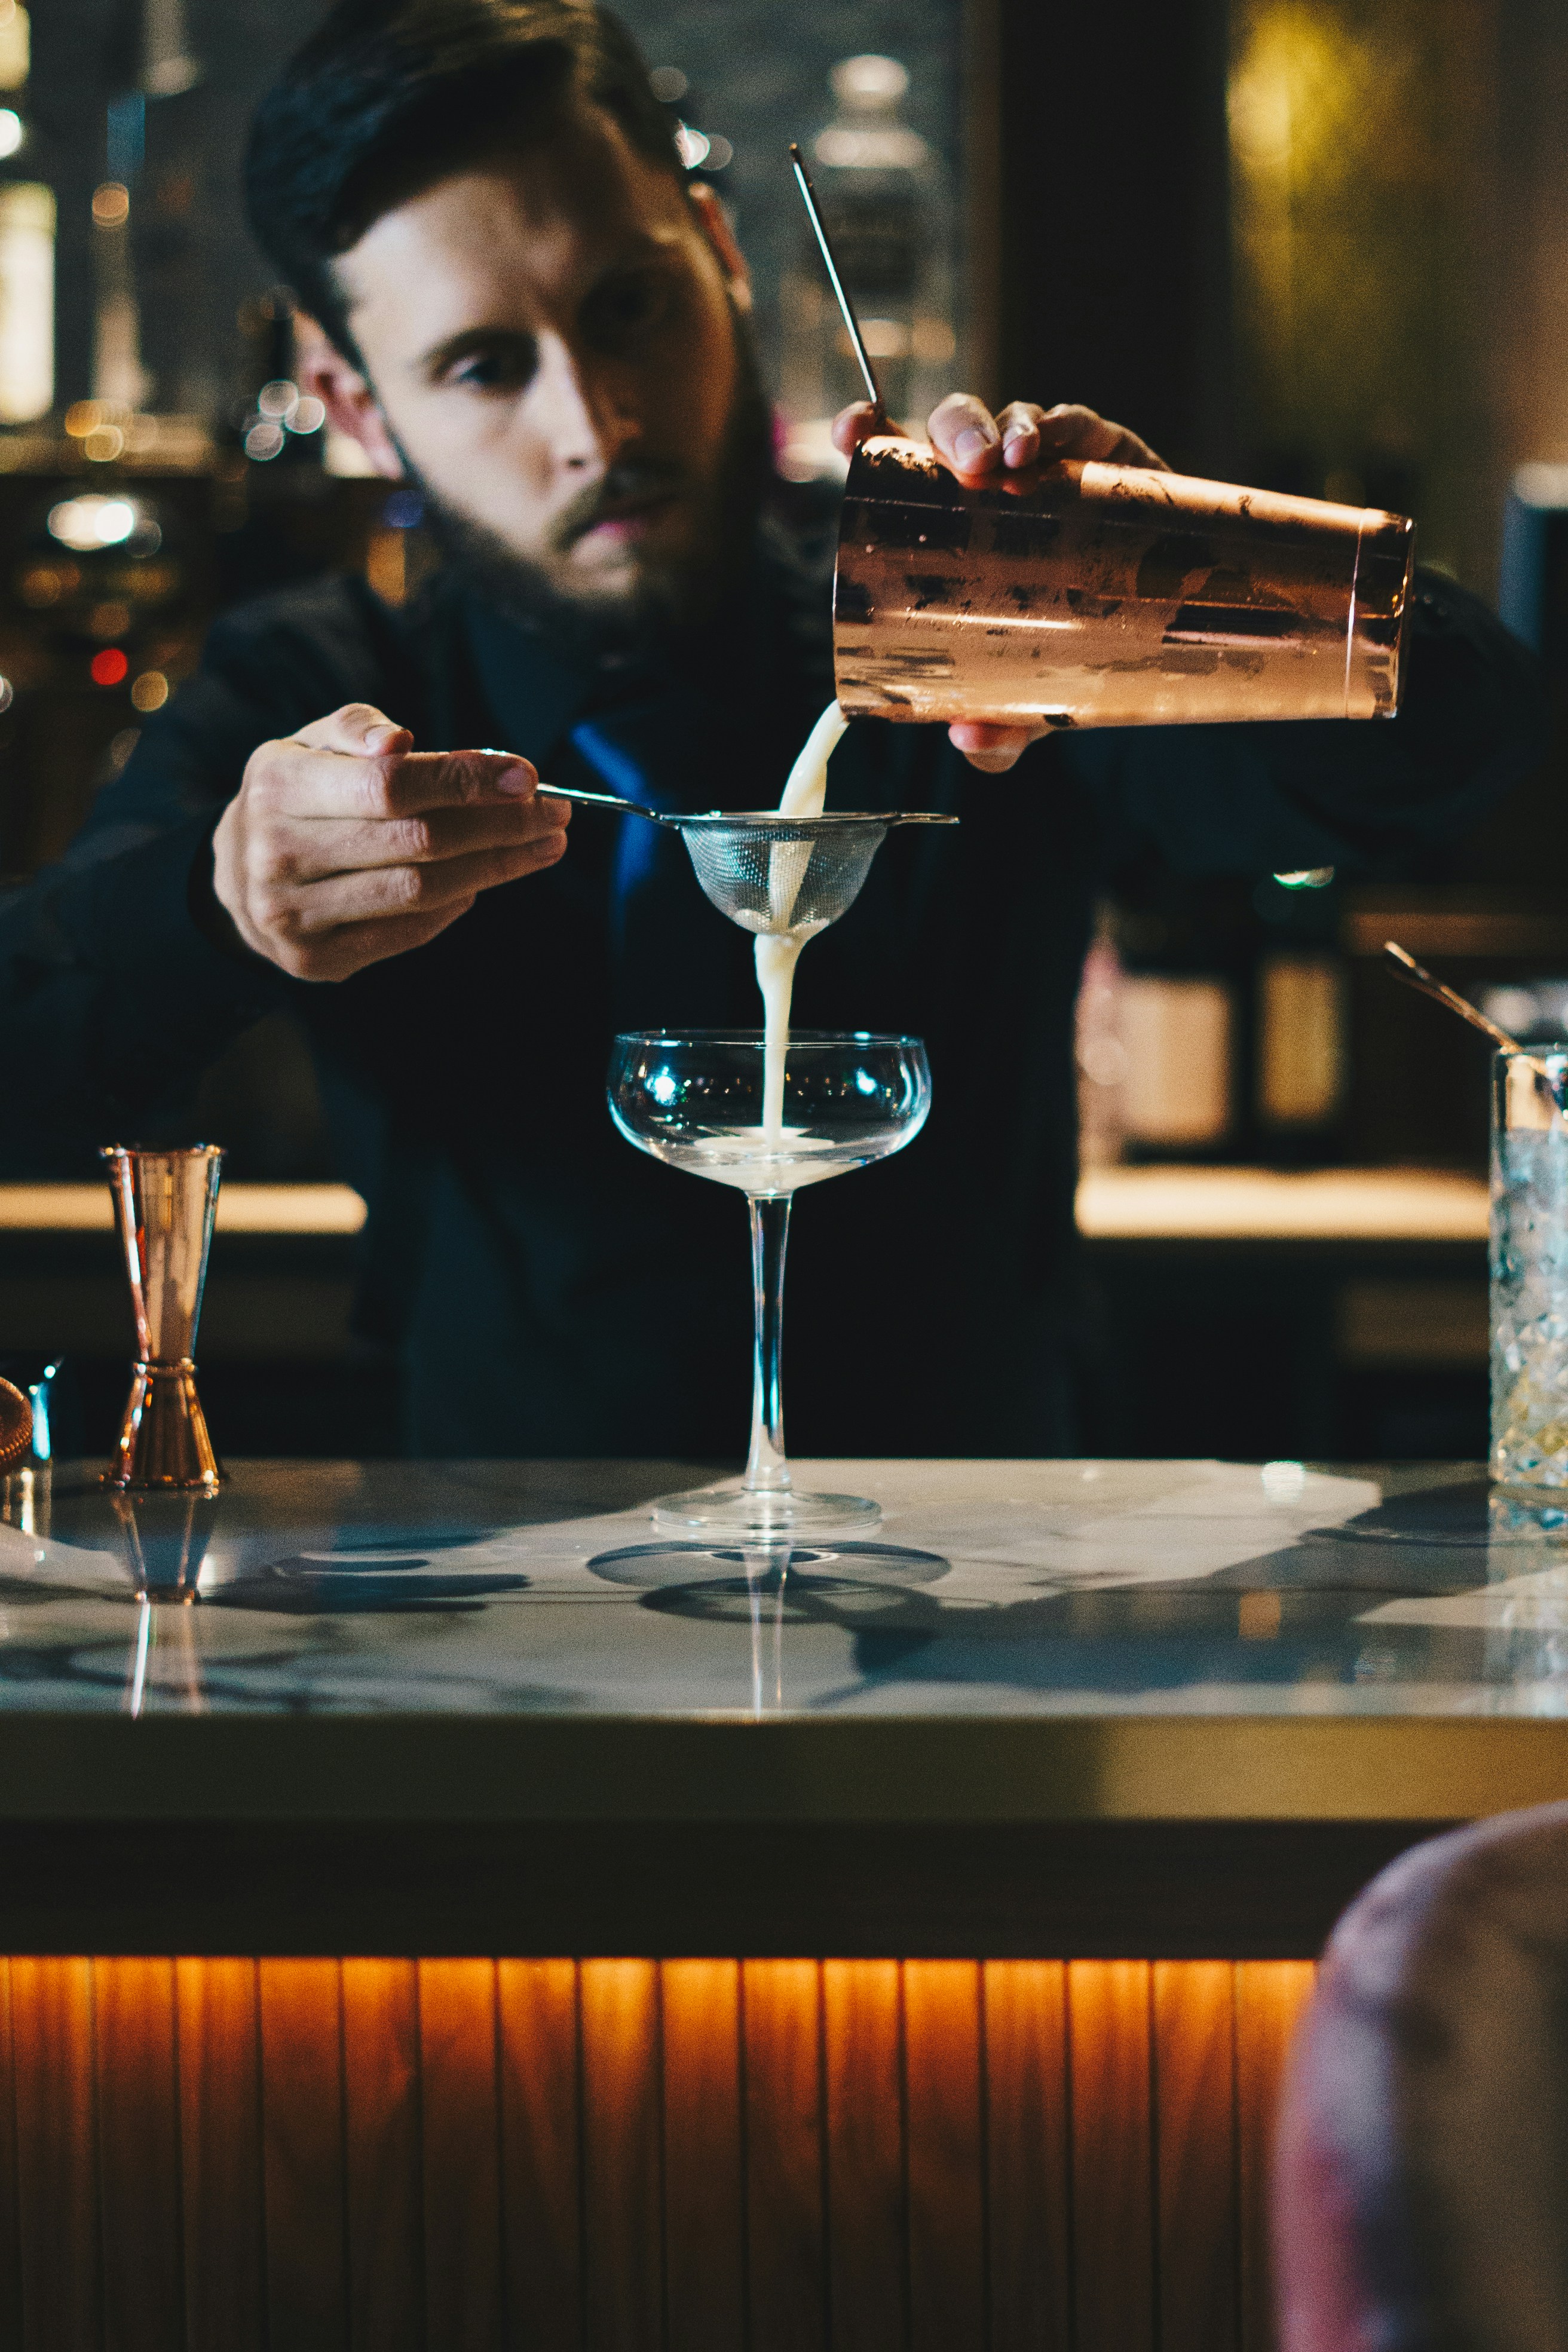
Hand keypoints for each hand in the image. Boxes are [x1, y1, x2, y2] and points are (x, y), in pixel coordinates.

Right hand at [212, 703, 568, 981]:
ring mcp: (294, 915)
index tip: (526, 775)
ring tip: (542, 844)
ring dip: (495, 868)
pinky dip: (456, 905)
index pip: (390, 784)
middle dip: (498, 826)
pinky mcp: (316, 960)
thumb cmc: (294, 797)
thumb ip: (355, 728)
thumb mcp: (308, 745)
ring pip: (420, 892)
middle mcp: (279, 854)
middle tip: (554, 812)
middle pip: (416, 842)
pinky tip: (486, 879)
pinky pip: (408, 932)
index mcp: (277, 786)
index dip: (465, 780)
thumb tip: (400, 741)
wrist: (233, 878)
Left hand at [831, 395, 1168, 772]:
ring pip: (1012, 419)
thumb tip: (969, 738)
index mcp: (952, 522)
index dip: (868, 436)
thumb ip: (999, 726)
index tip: (851, 433)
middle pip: (956, 429)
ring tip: (1010, 460)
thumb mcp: (1030, 700)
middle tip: (968, 467)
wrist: (1166, 629)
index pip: (898, 464)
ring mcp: (1049, 465)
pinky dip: (1061, 427)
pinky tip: (1050, 449)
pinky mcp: (1104, 457)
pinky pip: (1078, 426)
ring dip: (1005, 428)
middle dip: (954, 432)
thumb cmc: (1072, 650)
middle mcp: (994, 483)